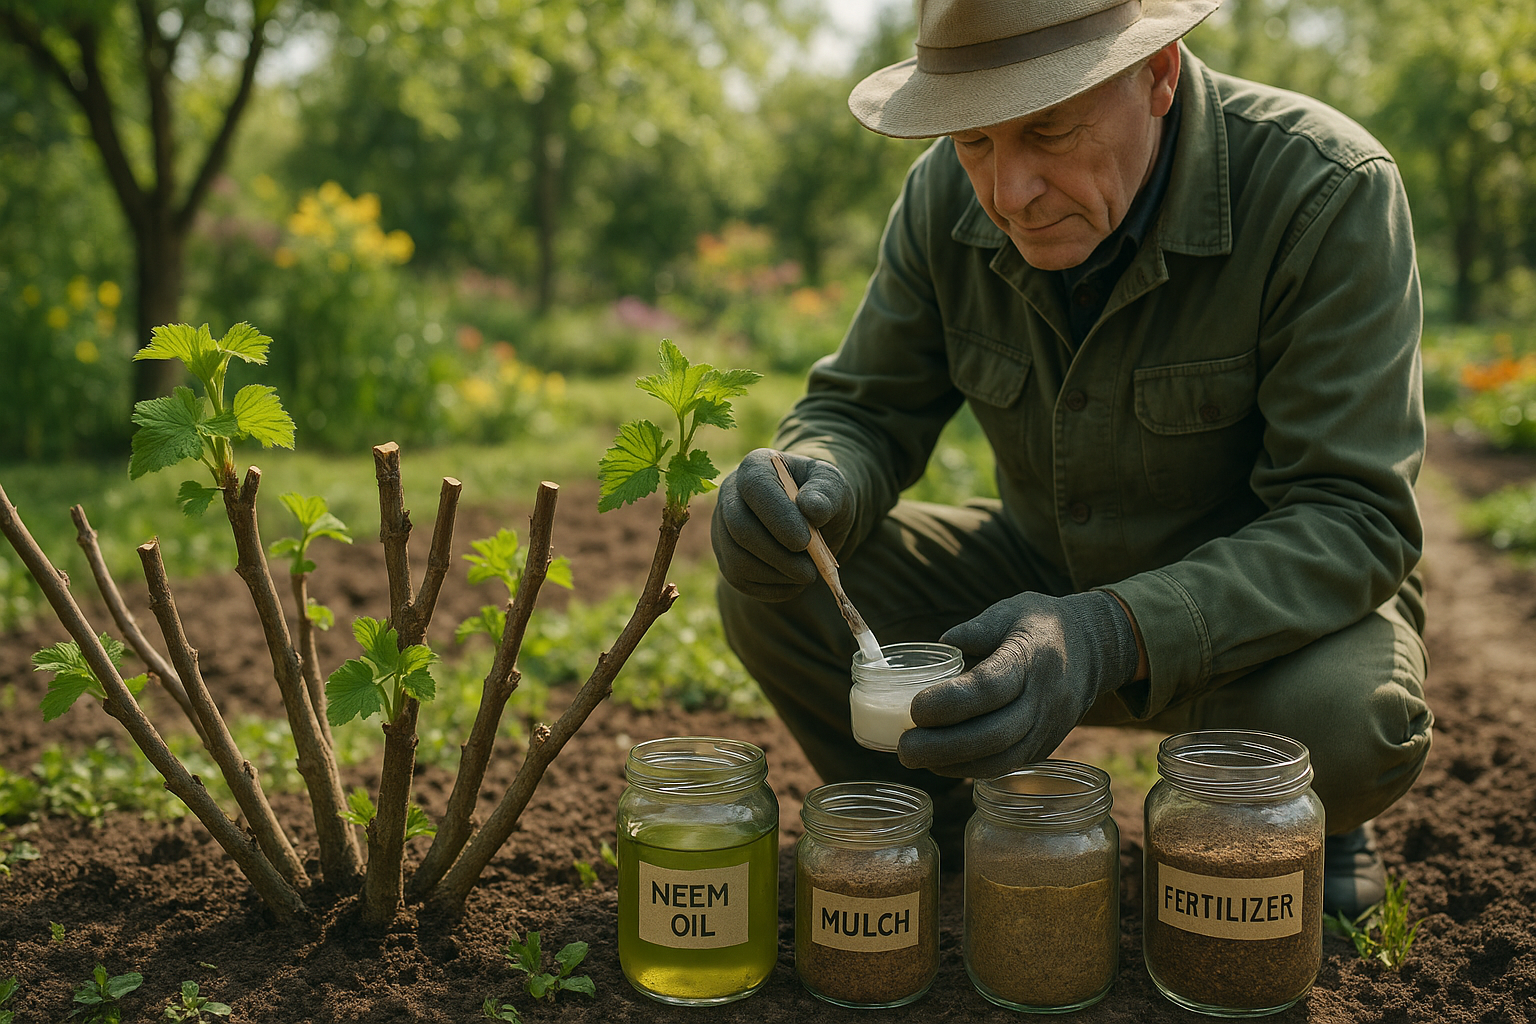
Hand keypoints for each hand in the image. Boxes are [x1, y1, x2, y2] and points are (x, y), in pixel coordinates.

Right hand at [711, 448, 853, 601]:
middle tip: (810, 571)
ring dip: (776, 575)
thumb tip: (811, 509)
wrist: (814, 518)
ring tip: (807, 575)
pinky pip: (740, 580)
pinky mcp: (727, 558)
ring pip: (736, 560)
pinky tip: (794, 583)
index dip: (778, 517)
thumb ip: (826, 493)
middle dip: (777, 555)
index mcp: (755, 467)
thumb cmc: (822, 497)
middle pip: (739, 528)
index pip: (755, 488)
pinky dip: (770, 589)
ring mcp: (723, 528)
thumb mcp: (834, 486)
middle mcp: (730, 494)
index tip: (805, 541)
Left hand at [898, 591, 1139, 777]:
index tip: (915, 709)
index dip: (951, 703)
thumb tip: (939, 644)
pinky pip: (1006, 765)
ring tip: (914, 758)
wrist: (1094, 649)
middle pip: (994, 734)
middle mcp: (1044, 698)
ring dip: (953, 765)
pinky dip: (970, 769)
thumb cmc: (1041, 624)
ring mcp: (1048, 727)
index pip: (990, 688)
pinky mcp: (1045, 747)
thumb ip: (976, 628)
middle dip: (943, 746)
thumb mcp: (1011, 610)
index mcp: (1033, 658)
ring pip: (1000, 759)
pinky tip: (940, 763)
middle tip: (904, 748)